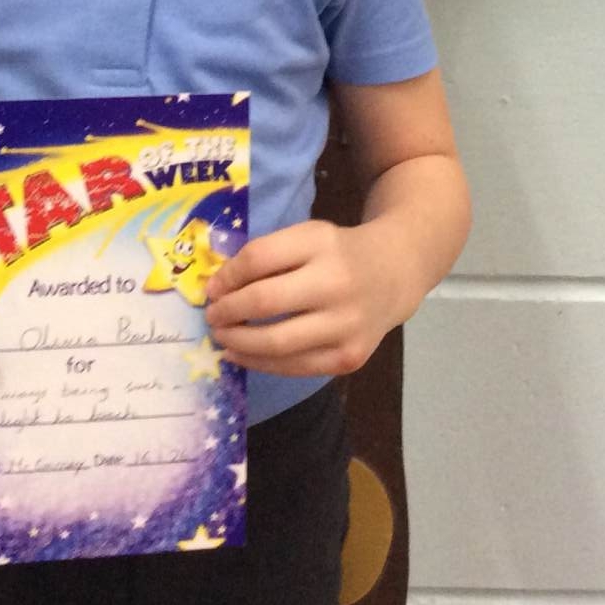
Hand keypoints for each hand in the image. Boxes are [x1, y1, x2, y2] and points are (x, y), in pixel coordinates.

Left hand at [203, 219, 400, 377]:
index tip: (211, 288)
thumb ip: (265, 255)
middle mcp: (337, 283)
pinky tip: (241, 355)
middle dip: (227, 312)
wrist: (393, 275)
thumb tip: (217, 289)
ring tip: (222, 337)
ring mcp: (346, 325)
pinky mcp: (349, 358)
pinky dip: (260, 363)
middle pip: (264, 301)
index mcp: (321, 243)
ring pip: (276, 343)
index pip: (259, 258)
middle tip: (211, 317)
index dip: (227, 276)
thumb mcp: (307, 237)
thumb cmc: (337, 254)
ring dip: (238, 342)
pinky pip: (294, 367)